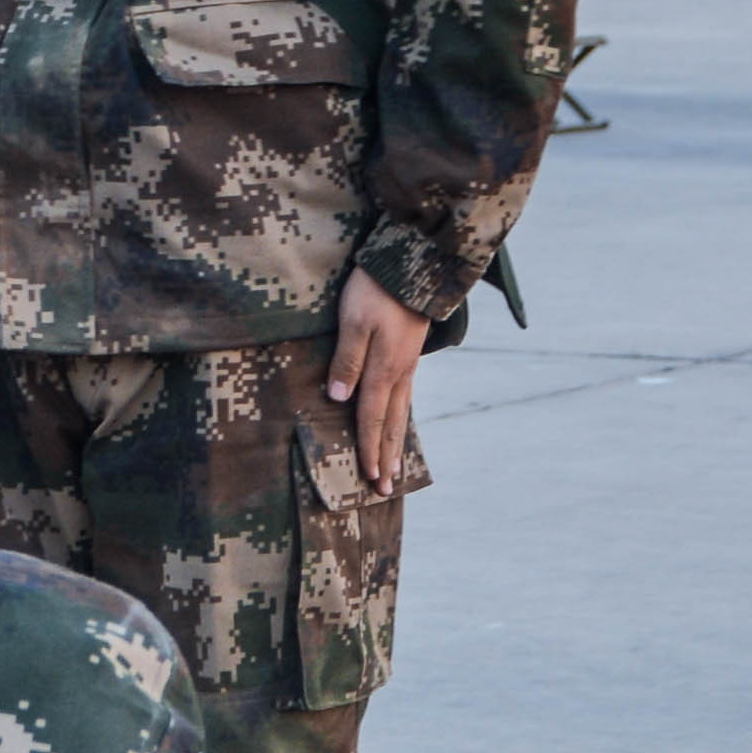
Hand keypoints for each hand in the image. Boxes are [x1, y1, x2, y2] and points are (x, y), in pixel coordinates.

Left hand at [325, 272, 428, 492]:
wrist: (412, 264)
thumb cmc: (375, 290)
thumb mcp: (353, 321)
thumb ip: (346, 360)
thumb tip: (339, 399)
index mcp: (383, 370)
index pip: (370, 419)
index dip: (367, 449)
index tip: (368, 478)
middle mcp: (399, 374)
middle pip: (390, 424)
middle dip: (385, 457)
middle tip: (385, 488)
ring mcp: (407, 365)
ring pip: (401, 413)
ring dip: (395, 442)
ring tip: (394, 466)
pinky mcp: (409, 354)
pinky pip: (405, 397)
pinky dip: (400, 419)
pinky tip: (398, 422)